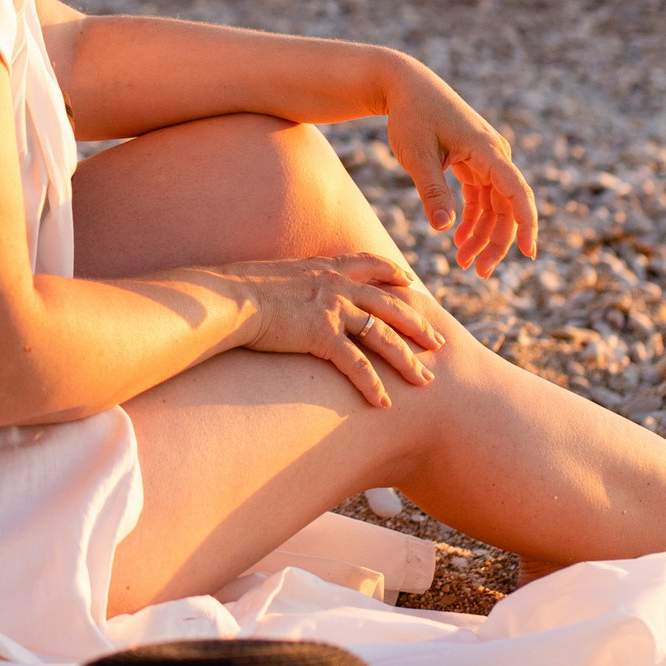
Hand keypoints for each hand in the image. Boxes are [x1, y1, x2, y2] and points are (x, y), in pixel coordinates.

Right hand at [237, 250, 443, 408]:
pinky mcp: (323, 335)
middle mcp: (336, 285)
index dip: (393, 273)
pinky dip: (372, 384)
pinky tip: (384, 402)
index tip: (410, 282)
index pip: (369, 264)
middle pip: (390, 304)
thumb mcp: (271, 275)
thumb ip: (291, 282)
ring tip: (426, 380)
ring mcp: (333, 309)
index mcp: (325, 267)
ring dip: (407, 360)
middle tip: (439, 342)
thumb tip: (283, 289)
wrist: (226, 298)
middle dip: (418, 325)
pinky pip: (357, 364)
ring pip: (383, 336)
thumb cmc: (237, 290)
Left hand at [378, 55, 537, 276]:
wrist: (404, 84)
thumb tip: (444, 230)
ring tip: (463, 263)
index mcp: (486, 151)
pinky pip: (482, 196)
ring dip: (483, 235)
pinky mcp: (474, 161)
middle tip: (479, 273)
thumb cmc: (410, 115)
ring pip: (495, 205)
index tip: (529, 254)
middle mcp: (494, 155)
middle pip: (507, 207)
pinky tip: (459, 241)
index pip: (517, 191)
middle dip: (497, 242)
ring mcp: (486, 158)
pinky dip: (472, 219)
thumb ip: (432, 192)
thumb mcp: (417, 156)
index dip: (527, 224)